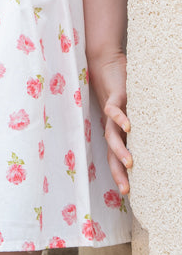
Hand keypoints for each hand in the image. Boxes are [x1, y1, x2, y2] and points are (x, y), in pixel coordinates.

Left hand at [89, 50, 131, 194]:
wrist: (104, 61)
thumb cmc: (120, 87)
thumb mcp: (129, 110)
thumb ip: (135, 124)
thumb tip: (149, 140)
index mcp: (114, 130)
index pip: (115, 157)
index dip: (120, 174)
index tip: (127, 194)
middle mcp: (111, 124)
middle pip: (111, 152)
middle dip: (117, 171)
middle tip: (126, 190)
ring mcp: (111, 111)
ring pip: (112, 135)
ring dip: (119, 149)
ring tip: (129, 162)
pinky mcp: (114, 96)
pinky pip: (114, 109)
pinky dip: (120, 118)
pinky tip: (128, 127)